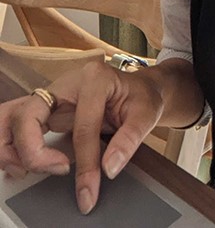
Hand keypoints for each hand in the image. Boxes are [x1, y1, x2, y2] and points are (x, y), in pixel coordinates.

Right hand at [0, 60, 163, 214]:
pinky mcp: (45, 108)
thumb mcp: (147, 114)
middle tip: (58, 171)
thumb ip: (129, 140)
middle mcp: (66, 83)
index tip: (89, 189)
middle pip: (28, 115)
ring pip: (10, 117)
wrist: (140, 90)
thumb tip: (109, 168)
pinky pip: (15, 124)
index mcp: (95, 78)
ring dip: (11, 147)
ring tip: (26, 170)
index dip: (86, 163)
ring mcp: (52, 94)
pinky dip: (11, 145)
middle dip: (33, 151)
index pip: (82, 126)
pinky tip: (23, 164)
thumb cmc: (142, 98)